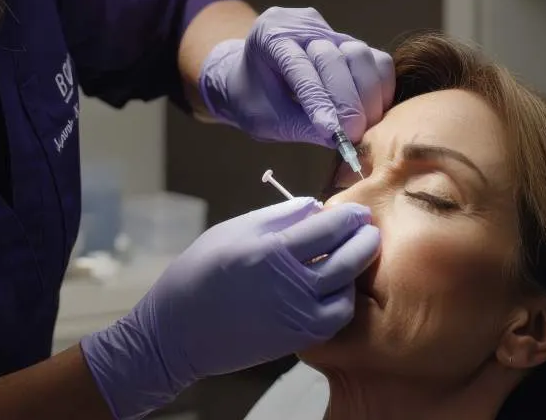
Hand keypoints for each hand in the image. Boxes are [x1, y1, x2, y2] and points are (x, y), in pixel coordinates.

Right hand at [81, 198, 379, 419]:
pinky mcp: (298, 339)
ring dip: (355, 271)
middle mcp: (292, 285)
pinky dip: (342, 300)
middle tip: (368, 229)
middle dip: (364, 240)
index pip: (329, 228)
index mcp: (273, 250)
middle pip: (348, 259)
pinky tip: (335, 287)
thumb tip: (314, 206)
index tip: (358, 211)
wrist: (177, 331)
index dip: (349, 217)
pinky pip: (335, 317)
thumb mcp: (233, 230)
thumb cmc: (200, 272)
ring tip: (352, 256)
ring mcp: (298, 316)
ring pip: (347, 290)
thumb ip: (278, 216)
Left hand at [199, 7, 394, 145]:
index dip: (319, 100)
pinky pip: (375, 60)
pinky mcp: (350, 41)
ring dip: (367, 94)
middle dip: (346, 100)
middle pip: (334, 57)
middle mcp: (302, 25)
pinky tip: (372, 111)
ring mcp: (330, 29)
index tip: (334, 131)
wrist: (252, 79)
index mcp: (270, 36)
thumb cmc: (254, 100)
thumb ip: (302, 126)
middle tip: (353, 134)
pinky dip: (378, 86)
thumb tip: (341, 139)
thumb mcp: (267, 120)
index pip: (300, 67)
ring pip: (360, 55)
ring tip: (364, 125)